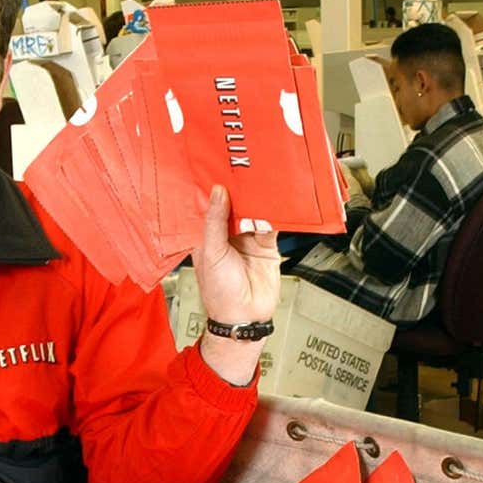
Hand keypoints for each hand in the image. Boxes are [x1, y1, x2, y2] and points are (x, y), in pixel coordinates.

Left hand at [192, 185, 279, 386]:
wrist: (246, 317)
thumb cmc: (219, 292)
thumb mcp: (211, 252)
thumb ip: (215, 221)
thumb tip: (218, 192)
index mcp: (207, 235)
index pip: (210, 206)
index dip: (213, 189)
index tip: (217, 167)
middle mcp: (226, 234)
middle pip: (234, 205)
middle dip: (239, 189)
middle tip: (244, 166)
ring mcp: (247, 238)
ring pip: (254, 211)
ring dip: (258, 199)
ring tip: (260, 178)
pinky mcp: (266, 245)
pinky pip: (271, 224)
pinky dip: (274, 213)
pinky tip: (275, 201)